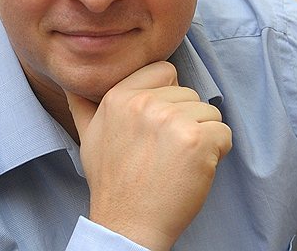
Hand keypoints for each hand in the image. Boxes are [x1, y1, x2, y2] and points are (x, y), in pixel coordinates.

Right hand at [65, 61, 232, 250]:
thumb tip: (72, 83)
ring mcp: (172, 121)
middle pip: (190, 94)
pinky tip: (194, 170)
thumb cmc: (112, 183)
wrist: (128, 225)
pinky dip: (218, 152)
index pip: (165, 71)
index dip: (170, 97)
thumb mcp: (88, 137)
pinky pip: (224, 133)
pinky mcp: (197, 141)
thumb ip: (84, 105)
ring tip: (179, 162)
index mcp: (119, 96)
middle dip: (186, 121)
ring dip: (203, 136)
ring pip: (210, 112)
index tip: (160, 126)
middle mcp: (145, 104)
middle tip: (166, 153)